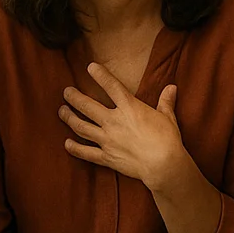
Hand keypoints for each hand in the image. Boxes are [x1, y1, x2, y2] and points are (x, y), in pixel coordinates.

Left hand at [61, 65, 185, 188]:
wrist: (163, 165)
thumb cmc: (167, 140)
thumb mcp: (168, 117)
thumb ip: (166, 102)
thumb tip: (172, 88)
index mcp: (130, 108)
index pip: (111, 86)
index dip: (100, 75)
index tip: (90, 67)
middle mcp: (114, 121)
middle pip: (87, 106)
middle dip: (74, 97)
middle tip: (66, 92)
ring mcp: (107, 140)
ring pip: (81, 127)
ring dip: (69, 118)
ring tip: (62, 111)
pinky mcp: (106, 157)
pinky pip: (86, 152)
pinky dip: (74, 148)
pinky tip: (66, 143)